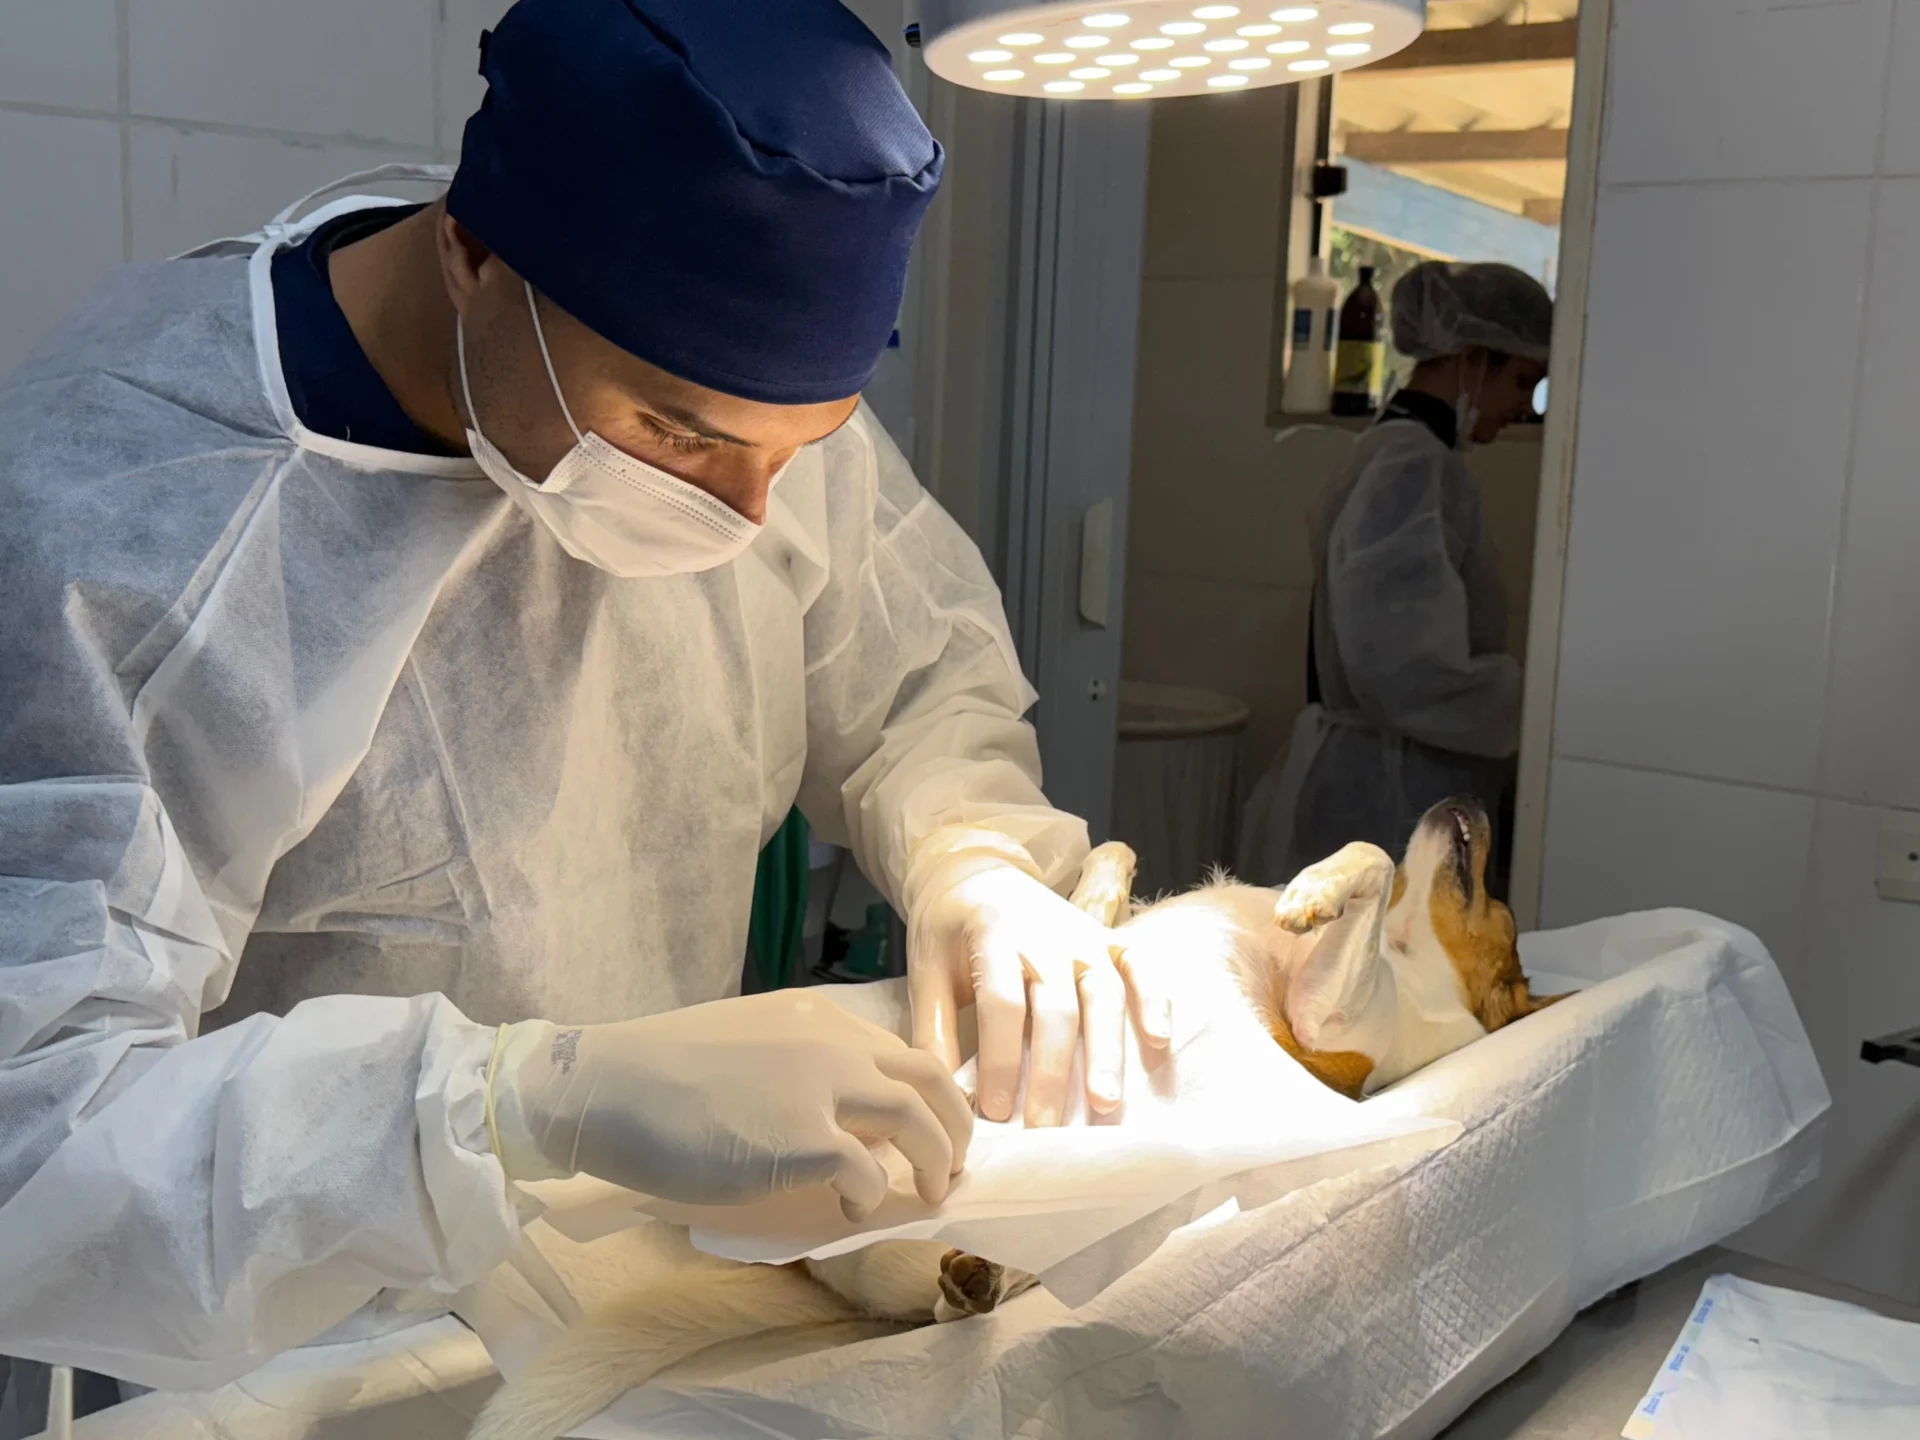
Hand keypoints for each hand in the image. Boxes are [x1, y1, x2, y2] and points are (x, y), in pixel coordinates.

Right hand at [487, 990, 972, 1221]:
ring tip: (931, 1190)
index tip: (929, 1125)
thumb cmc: (657, 1073)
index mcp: (815, 1017)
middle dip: (954, 1122)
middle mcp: (829, 1042)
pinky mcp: (799, 1139)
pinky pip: (865, 1171)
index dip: (923, 1092)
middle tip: (954, 1161)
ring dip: (934, 1158)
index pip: (896, 1049)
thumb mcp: (747, 1044)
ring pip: (914, 1117)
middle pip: (926, 1076)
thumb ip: (797, 1063)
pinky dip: (870, 1193)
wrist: (605, 1086)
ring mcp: (818, 1087)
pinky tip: (852, 1207)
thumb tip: (833, 1111)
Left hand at [907, 854, 1166, 1125]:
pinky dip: (1153, 1000)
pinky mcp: (1109, 938)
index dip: (998, 1059)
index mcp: (991, 934)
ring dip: (1106, 1050)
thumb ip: (935, 1032)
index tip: (994, 1113)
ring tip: (1105, 1105)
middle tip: (1046, 1130)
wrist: (976, 873)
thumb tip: (941, 1101)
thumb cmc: (948, 933)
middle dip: (1052, 1072)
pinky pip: (1140, 965)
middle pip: (1056, 1007)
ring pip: (1102, 993)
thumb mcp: (926, 973)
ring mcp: (1083, 935)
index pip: (1002, 1003)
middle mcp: (1044, 933)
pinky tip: (1158, 1042)